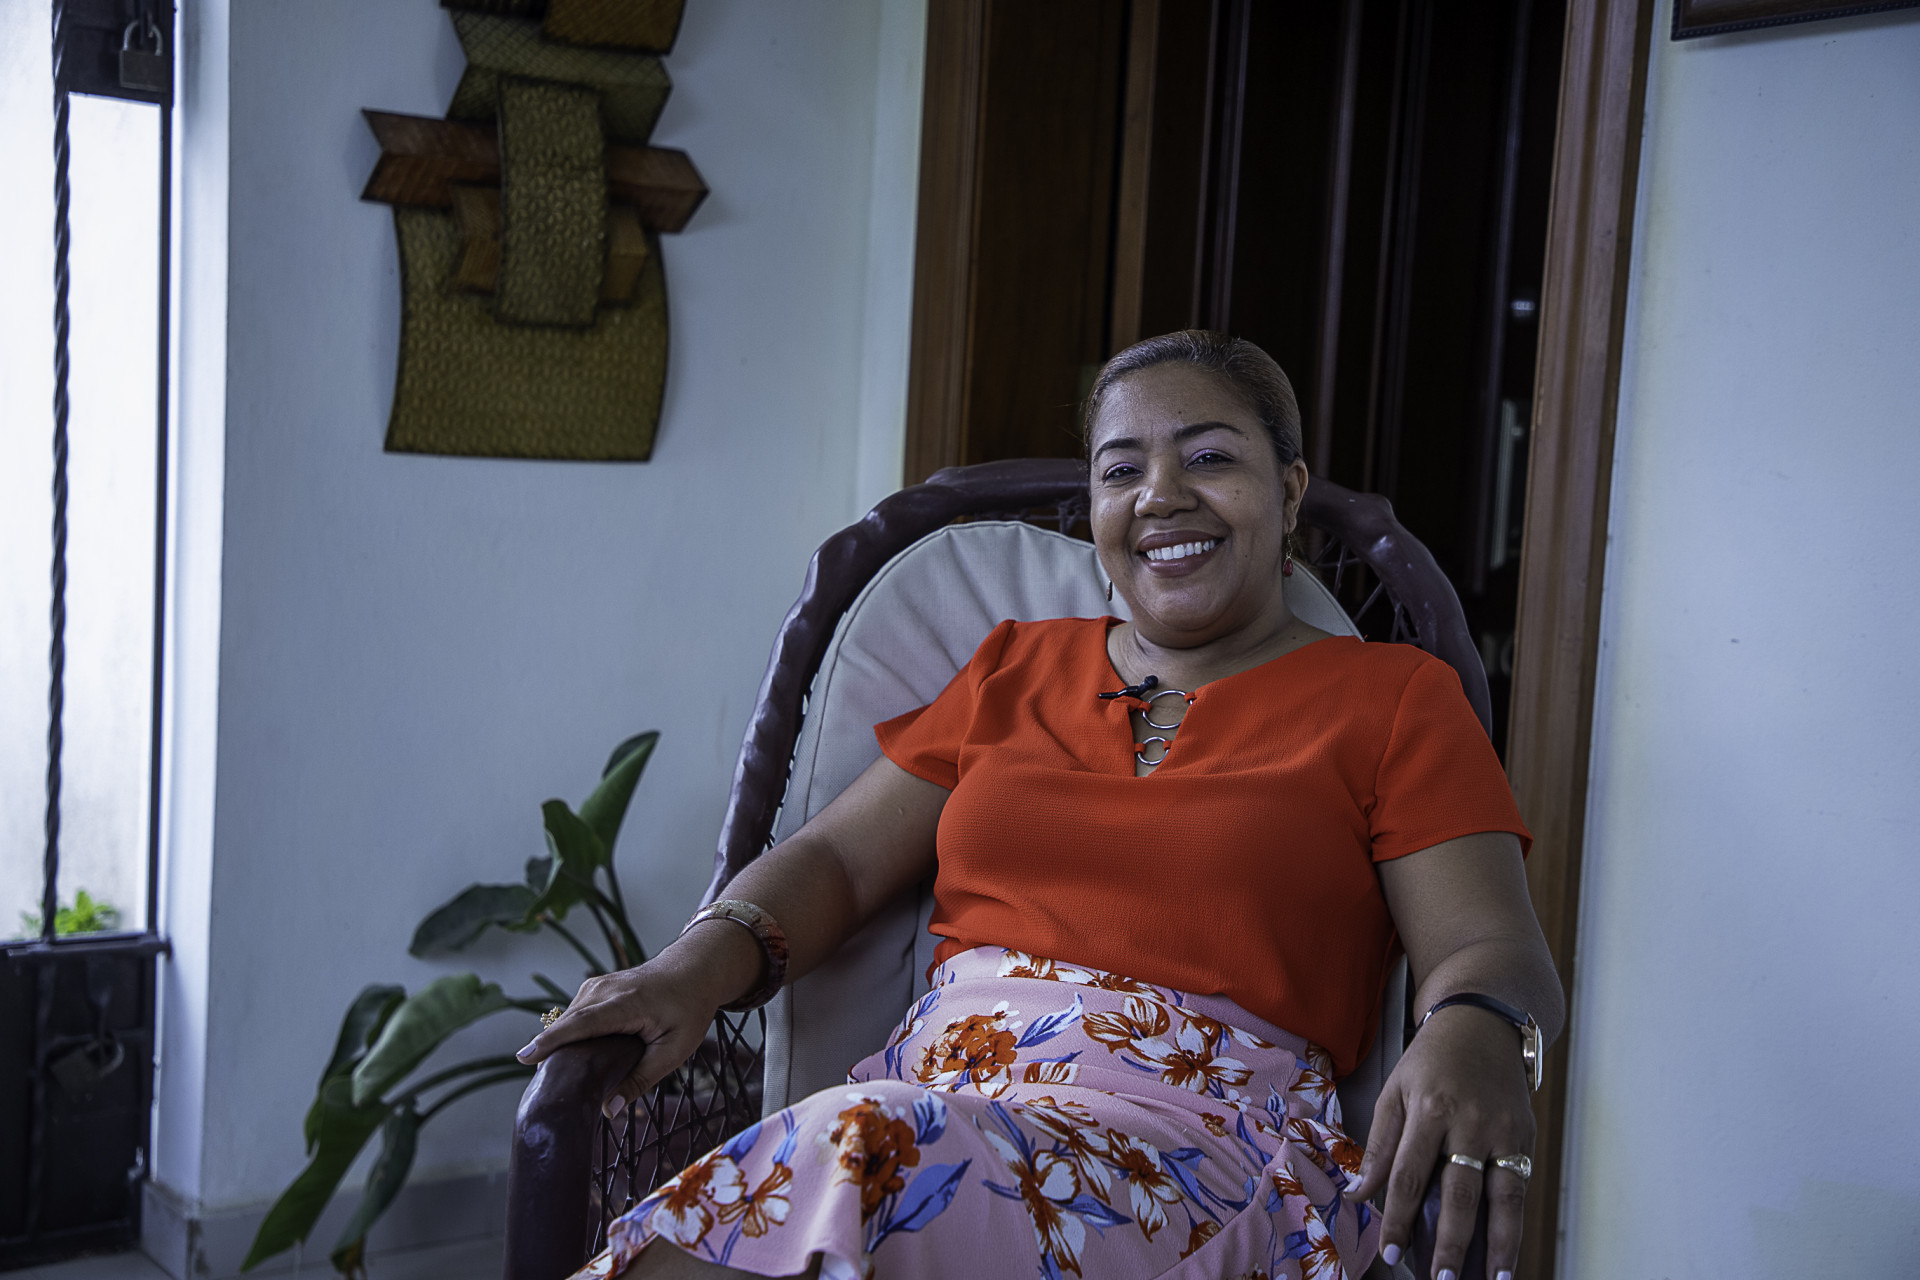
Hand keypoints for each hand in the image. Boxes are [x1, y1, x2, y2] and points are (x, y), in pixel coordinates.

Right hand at [515, 929, 753, 1116]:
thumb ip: (642, 1079)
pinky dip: (567, 1033)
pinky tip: (567, 1056)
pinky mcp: (594, 988)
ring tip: (553, 1075)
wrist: (694, 970)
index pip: (583, 1023)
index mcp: (628, 1003)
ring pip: (568, 1018)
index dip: (553, 1040)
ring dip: (557, 1043)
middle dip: (549, 1050)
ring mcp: (598, 985)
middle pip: (568, 1023)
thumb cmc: (688, 1010)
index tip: (524, 1057)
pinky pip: (573, 1014)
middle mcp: (606, 989)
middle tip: (541, 1085)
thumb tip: (609, 1110)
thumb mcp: (675, 1050)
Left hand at [1351, 1005, 1535, 1279]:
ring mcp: (1504, 1130)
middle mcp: (1471, 1121)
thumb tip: (1359, 1195)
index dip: (1399, 1218)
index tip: (1390, 1254)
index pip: (1410, 1175)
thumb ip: (1379, 1145)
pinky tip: (1509, 1252)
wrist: (1484, 1022)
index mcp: (1429, 1108)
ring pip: (1504, 1197)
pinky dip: (1516, 1224)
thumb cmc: (1431, 1060)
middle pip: (1460, 1192)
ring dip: (1499, 1245)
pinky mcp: (1526, 1136)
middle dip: (1451, 1241)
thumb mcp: (1394, 1090)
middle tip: (1441, 1279)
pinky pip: (1521, 1187)